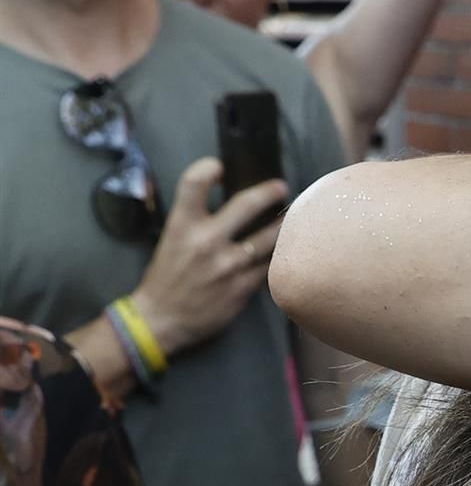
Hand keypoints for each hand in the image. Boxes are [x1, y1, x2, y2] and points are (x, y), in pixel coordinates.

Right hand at [130, 158, 288, 357]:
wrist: (161, 319)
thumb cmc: (168, 274)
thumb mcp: (173, 239)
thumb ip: (198, 219)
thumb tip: (232, 198)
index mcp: (182, 226)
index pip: (193, 184)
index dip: (207, 169)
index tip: (219, 166)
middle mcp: (206, 241)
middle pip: (246, 205)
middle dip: (269, 192)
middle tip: (281, 187)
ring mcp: (228, 265)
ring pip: (270, 236)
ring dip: (284, 224)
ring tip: (293, 217)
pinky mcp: (243, 286)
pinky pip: (271, 263)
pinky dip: (280, 254)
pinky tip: (288, 249)